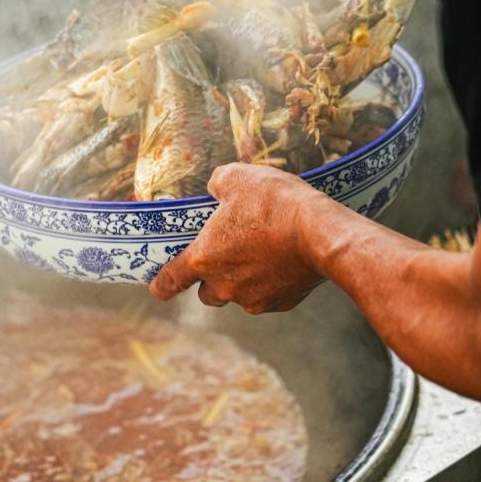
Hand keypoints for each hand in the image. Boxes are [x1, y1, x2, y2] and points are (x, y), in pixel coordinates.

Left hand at [149, 163, 326, 312]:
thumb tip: (216, 188)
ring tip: (261, 253)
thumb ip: (217, 184)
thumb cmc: (274, 204)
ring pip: (238, 295)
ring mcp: (253, 299)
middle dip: (210, 278)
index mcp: (203, 259)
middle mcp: (223, 286)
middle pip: (206, 293)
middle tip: (226, 254)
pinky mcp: (280, 303)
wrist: (322, 234)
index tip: (158, 286)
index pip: (169, 282)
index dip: (161, 284)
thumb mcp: (236, 178)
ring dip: (242, 281)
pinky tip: (284, 260)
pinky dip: (271, 283)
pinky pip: (268, 296)